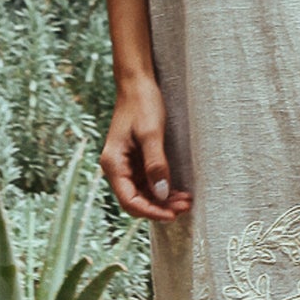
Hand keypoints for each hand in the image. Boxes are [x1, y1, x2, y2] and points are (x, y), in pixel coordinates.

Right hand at [101, 74, 192, 221]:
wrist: (137, 84)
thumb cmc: (142, 103)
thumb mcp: (151, 133)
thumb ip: (155, 164)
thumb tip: (161, 193)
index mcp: (113, 163)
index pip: (129, 200)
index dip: (150, 211)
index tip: (172, 215)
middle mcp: (116, 167)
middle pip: (136, 200)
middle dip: (160, 207)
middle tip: (185, 207)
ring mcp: (126, 165)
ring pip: (144, 193)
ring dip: (163, 200)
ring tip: (186, 201)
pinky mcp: (137, 160)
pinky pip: (148, 182)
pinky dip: (163, 189)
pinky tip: (179, 191)